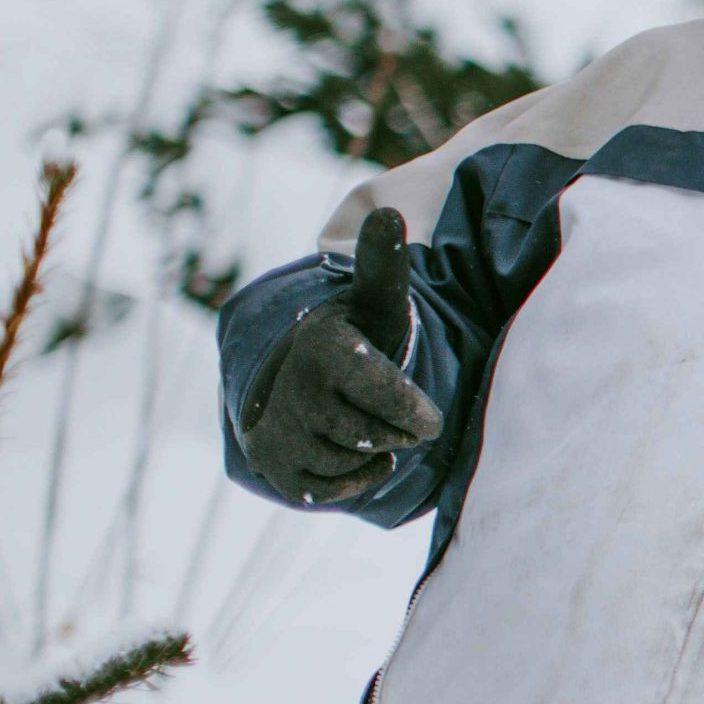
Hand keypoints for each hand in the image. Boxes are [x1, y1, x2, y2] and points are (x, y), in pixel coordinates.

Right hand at [237, 209, 441, 501]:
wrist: (303, 377)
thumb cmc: (357, 336)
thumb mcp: (377, 301)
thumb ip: (386, 264)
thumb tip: (390, 212)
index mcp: (321, 348)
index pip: (375, 389)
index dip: (410, 410)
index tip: (429, 421)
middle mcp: (290, 390)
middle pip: (373, 435)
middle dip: (396, 427)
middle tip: (393, 409)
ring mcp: (274, 431)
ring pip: (352, 462)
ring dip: (373, 450)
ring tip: (364, 419)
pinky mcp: (273, 468)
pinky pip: (330, 491)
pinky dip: (353, 478)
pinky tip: (353, 451)